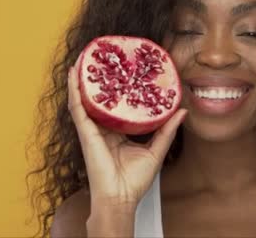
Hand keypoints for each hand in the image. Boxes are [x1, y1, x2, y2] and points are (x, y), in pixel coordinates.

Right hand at [67, 58, 186, 209]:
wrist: (120, 198)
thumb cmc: (135, 180)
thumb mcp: (156, 149)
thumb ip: (167, 130)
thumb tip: (182, 110)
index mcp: (118, 133)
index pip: (119, 105)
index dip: (122, 88)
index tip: (128, 71)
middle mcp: (103, 128)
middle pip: (102, 99)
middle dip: (102, 79)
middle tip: (106, 58)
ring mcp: (92, 129)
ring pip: (86, 98)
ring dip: (84, 79)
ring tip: (85, 58)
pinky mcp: (86, 132)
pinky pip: (78, 107)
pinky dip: (74, 90)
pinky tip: (74, 74)